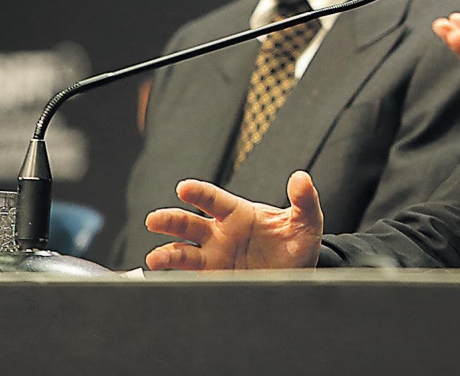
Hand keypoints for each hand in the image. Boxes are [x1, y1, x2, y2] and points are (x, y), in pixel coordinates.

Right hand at [144, 170, 322, 270]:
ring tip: (154, 259)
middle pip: (189, 224)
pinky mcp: (215, 280)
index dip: (199, 193)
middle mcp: (220, 234)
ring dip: (167, 255)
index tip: (183, 188)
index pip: (214, 200)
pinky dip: (176, 281)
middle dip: (170, 221)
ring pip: (184, 253)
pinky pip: (190, 280)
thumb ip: (303, 200)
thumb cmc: (297, 243)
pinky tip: (163, 282)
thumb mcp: (306, 221)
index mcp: (238, 213)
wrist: (297, 275)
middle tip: (154, 220)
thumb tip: (300, 177)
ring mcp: (214, 258)